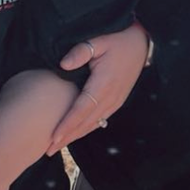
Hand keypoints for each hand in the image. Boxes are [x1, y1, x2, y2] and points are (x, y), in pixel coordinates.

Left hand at [48, 24, 147, 152]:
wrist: (141, 43)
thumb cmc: (117, 39)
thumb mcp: (98, 40)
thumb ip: (80, 51)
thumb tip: (63, 64)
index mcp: (104, 83)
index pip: (82, 109)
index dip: (67, 124)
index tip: (53, 137)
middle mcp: (111, 97)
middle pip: (86, 123)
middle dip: (67, 137)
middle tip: (48, 150)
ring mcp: (115, 101)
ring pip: (93, 124)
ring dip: (75, 136)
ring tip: (57, 147)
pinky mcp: (116, 101)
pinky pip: (99, 119)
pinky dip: (86, 129)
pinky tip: (75, 135)